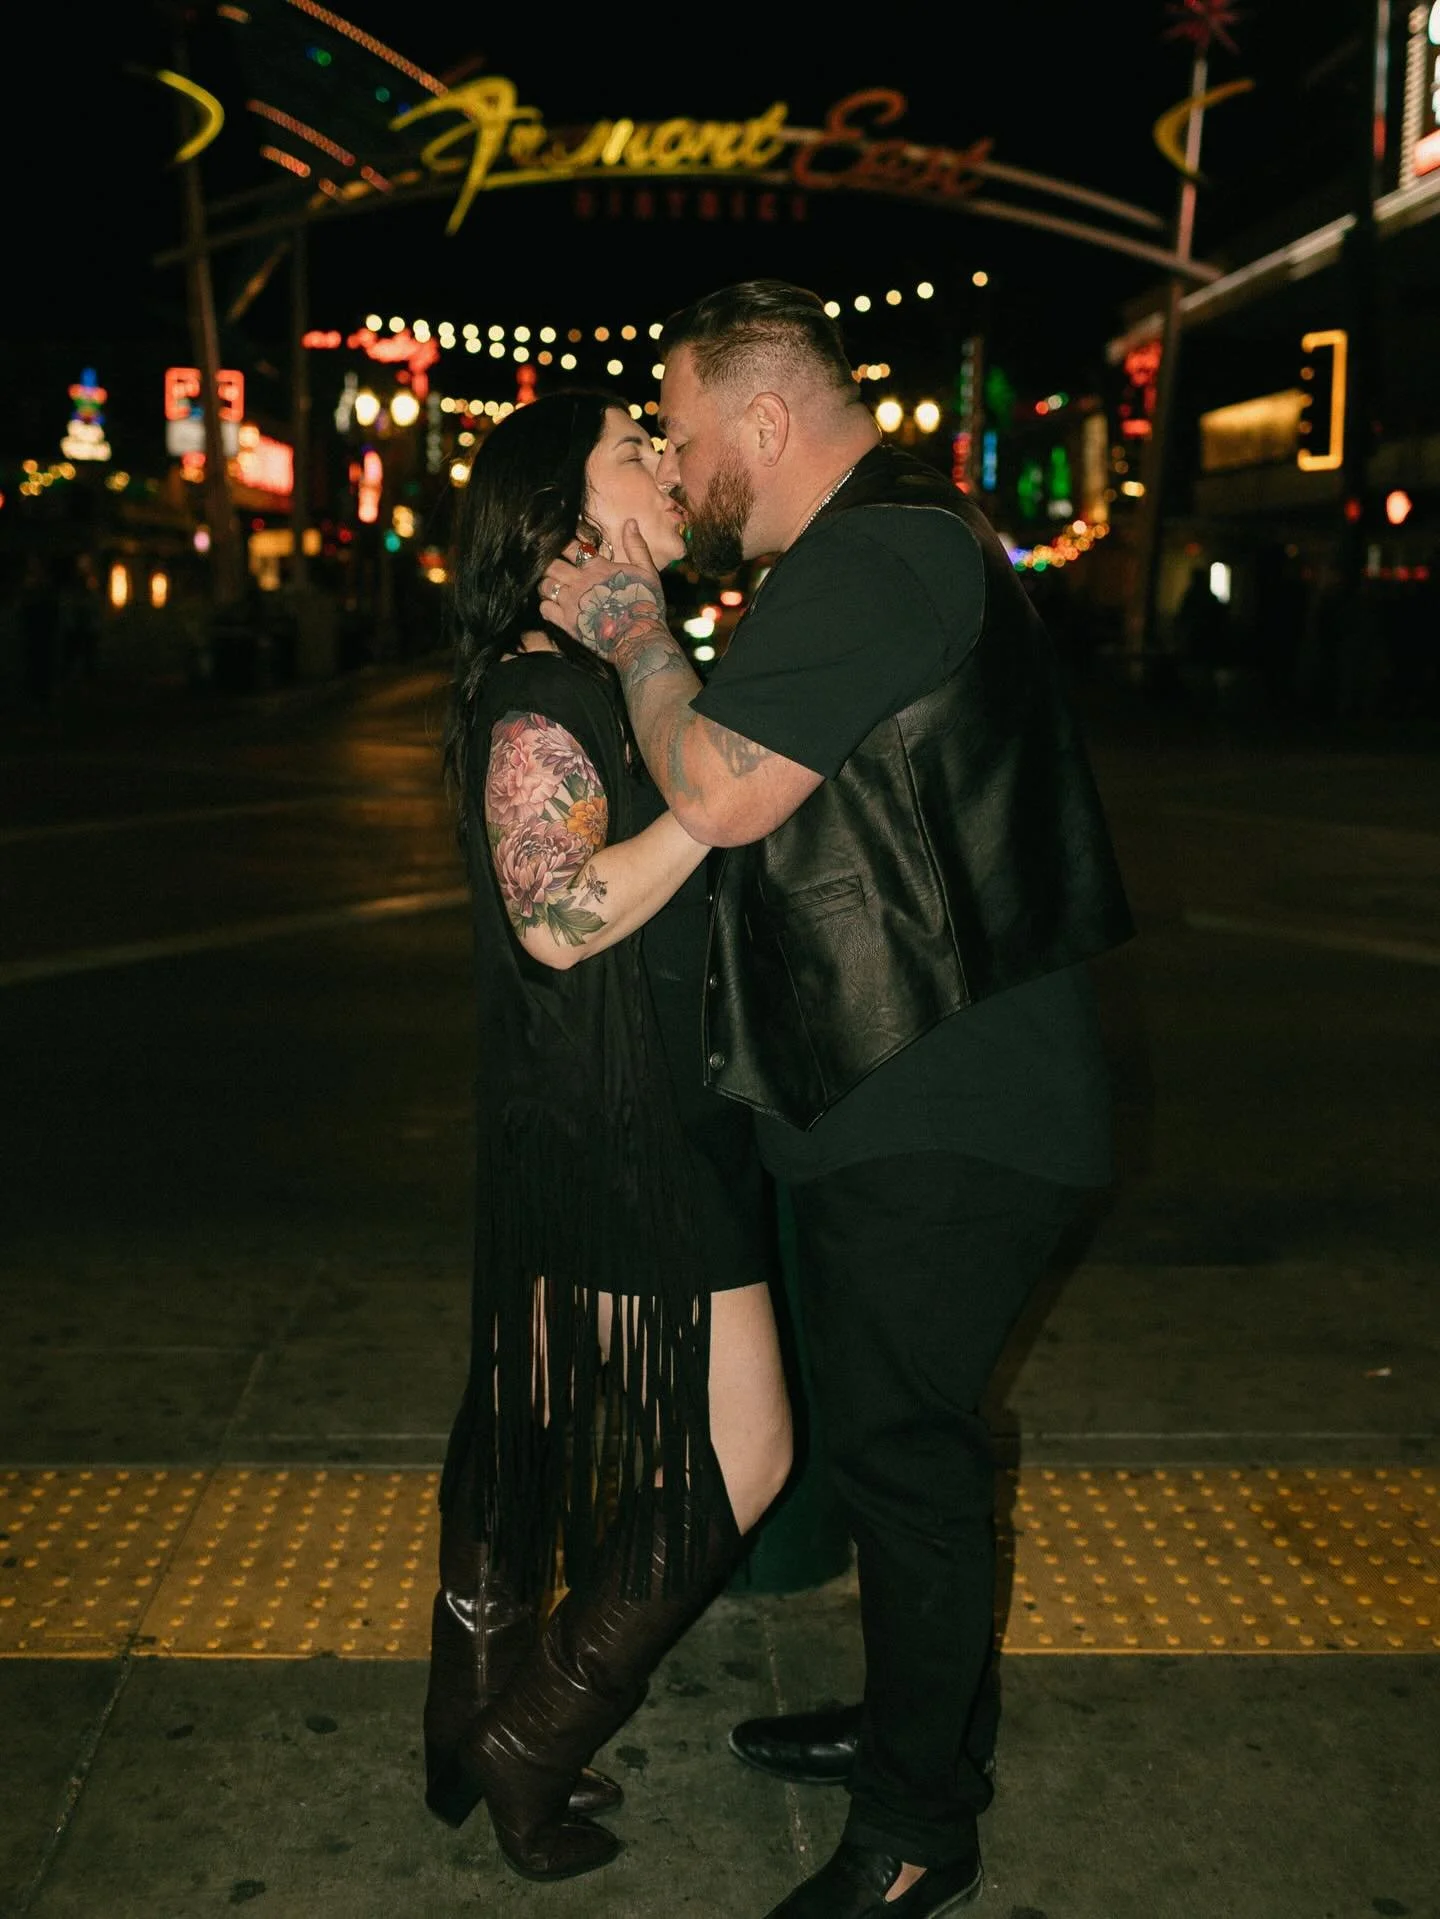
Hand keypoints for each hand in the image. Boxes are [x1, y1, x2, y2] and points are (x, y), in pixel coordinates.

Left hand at [539, 519, 667, 661]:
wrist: (639, 639)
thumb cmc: (646, 604)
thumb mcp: (648, 571)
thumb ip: (636, 546)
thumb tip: (630, 522)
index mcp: (597, 567)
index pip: (571, 546)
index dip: (565, 544)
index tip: (564, 546)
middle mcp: (580, 582)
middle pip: (552, 564)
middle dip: (551, 563)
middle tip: (554, 566)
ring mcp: (571, 602)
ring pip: (545, 584)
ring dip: (547, 583)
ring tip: (553, 585)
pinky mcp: (566, 622)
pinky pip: (545, 608)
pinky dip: (546, 605)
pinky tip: (553, 605)